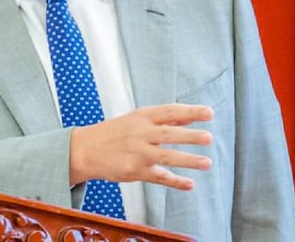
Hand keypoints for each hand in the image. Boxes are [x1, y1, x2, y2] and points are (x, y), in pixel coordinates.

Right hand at [69, 103, 213, 189]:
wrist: (86, 149)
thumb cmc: (116, 132)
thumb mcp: (137, 119)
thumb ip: (165, 119)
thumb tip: (192, 115)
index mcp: (141, 117)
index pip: (169, 111)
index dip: (190, 111)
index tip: (209, 113)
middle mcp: (139, 133)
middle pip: (168, 133)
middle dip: (189, 136)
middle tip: (208, 137)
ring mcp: (137, 153)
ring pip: (166, 156)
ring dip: (188, 160)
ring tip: (207, 163)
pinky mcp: (134, 171)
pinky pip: (158, 177)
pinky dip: (175, 181)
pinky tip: (189, 184)